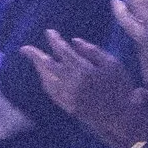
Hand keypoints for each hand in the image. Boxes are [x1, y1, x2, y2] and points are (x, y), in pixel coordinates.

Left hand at [19, 30, 147, 147]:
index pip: (63, 51)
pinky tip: (45, 76)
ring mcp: (67, 97)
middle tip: (25, 48)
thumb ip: (92, 50)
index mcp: (83, 70)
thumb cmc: (121, 86)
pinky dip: (45, 81)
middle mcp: (71, 83)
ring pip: (46, 80)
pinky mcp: (67, 107)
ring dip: (38, 68)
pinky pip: (50, 92)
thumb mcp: (112, 63)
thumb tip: (73, 41)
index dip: (54, 40)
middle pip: (47, 66)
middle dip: (35, 55)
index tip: (49, 32)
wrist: (122, 115)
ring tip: (35, 59)